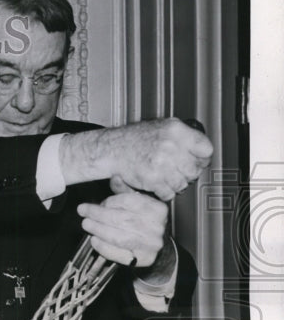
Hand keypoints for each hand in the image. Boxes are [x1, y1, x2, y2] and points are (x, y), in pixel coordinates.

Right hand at [62, 118, 212, 200]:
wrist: (113, 148)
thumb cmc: (136, 138)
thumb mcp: (163, 126)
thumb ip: (184, 136)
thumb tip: (203, 150)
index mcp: (176, 131)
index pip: (205, 149)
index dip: (203, 158)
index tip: (199, 161)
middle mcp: (170, 146)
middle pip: (194, 169)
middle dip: (188, 173)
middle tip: (179, 171)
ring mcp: (161, 163)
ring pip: (182, 183)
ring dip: (176, 184)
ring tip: (167, 177)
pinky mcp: (152, 179)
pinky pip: (168, 193)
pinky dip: (164, 192)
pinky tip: (158, 184)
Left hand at [76, 190, 169, 267]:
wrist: (159, 248)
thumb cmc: (144, 222)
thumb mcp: (139, 203)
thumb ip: (125, 192)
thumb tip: (115, 178)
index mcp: (157, 209)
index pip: (129, 202)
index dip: (109, 202)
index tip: (96, 203)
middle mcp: (157, 227)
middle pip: (122, 219)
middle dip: (98, 215)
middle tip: (83, 212)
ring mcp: (151, 245)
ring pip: (119, 237)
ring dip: (98, 230)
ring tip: (86, 224)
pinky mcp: (144, 259)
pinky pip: (119, 254)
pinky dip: (104, 247)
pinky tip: (94, 240)